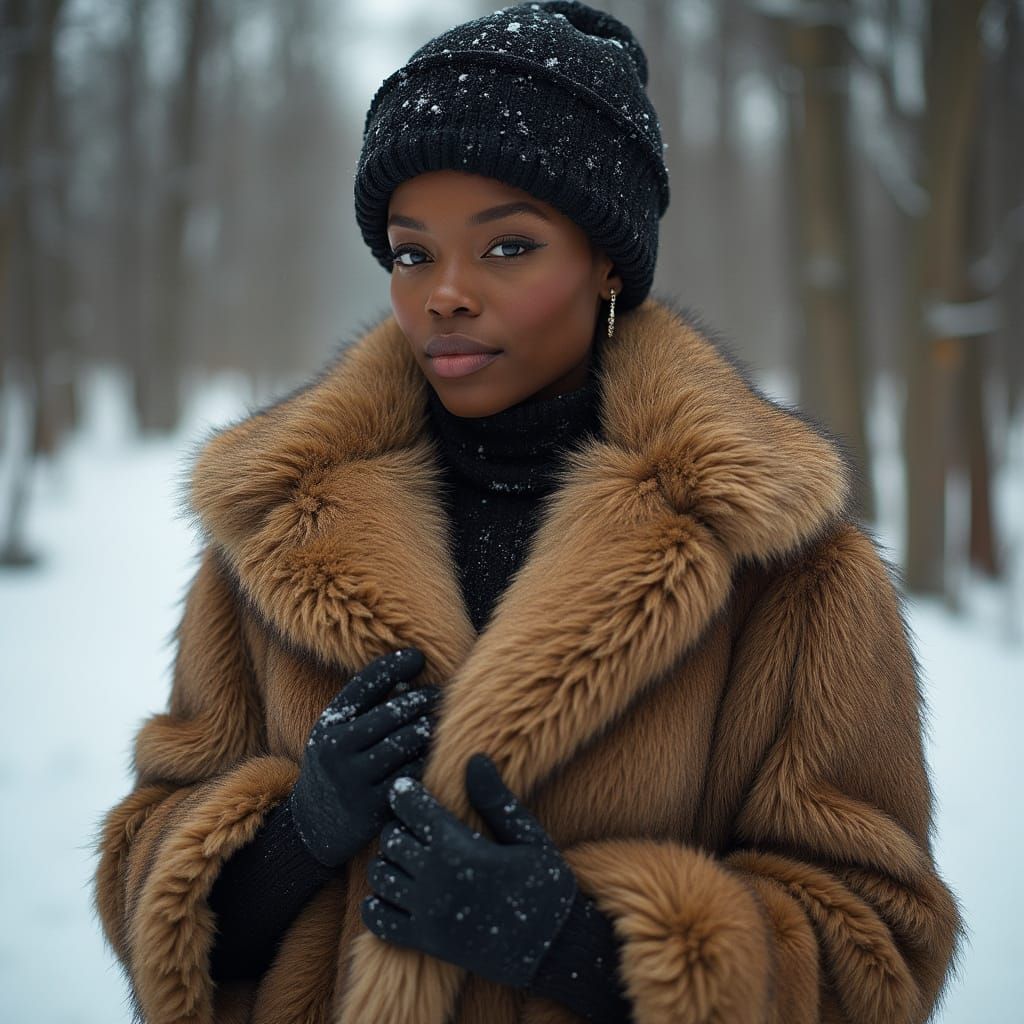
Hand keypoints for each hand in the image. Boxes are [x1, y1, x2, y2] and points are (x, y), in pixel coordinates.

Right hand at [290, 647, 440, 867]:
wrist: (313, 826)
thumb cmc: (337, 765)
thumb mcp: (337, 733)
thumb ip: (366, 707)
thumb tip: (409, 671)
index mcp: (328, 725)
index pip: (363, 685)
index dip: (393, 666)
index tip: (419, 655)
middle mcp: (336, 749)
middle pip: (393, 714)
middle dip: (423, 700)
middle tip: (442, 694)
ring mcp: (353, 780)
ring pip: (405, 743)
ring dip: (428, 729)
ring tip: (442, 721)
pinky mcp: (372, 807)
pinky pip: (410, 775)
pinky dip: (425, 761)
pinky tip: (433, 754)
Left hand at [361, 754, 576, 988]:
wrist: (553, 949)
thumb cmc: (545, 886)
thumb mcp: (528, 837)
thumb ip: (495, 799)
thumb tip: (474, 758)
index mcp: (459, 849)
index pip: (410, 807)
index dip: (405, 792)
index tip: (409, 789)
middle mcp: (436, 880)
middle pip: (390, 838)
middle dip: (398, 826)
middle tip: (415, 825)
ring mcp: (427, 914)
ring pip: (379, 875)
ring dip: (388, 862)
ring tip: (409, 857)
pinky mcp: (424, 942)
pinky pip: (378, 919)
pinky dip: (378, 903)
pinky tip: (398, 893)